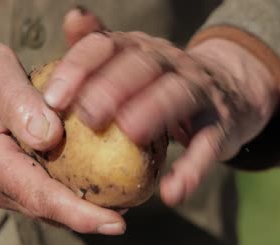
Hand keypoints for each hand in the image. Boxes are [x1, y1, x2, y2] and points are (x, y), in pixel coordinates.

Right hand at [0, 20, 124, 234]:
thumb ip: (21, 105)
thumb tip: (53, 138)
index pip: (40, 196)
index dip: (80, 214)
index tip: (116, 224)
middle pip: (46, 208)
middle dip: (88, 216)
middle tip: (130, 210)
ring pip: (42, 204)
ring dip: (78, 208)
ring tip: (118, 200)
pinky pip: (35, 192)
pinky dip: (63, 194)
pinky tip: (88, 183)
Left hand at [43, 31, 279, 205]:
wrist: (225, 88)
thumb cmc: (158, 79)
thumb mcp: (129, 58)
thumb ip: (96, 45)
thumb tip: (72, 17)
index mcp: (136, 48)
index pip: (105, 45)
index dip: (78, 67)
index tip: (53, 99)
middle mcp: (167, 62)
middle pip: (140, 66)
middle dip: (112, 87)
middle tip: (88, 116)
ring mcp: (197, 90)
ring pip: (177, 94)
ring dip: (153, 112)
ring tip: (131, 133)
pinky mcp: (219, 124)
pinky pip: (208, 145)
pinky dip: (192, 169)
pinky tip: (172, 192)